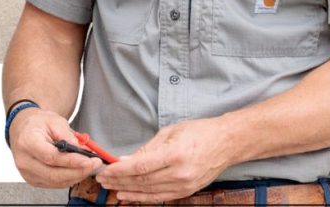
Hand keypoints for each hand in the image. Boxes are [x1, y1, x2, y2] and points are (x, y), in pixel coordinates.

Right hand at [9, 108, 104, 188]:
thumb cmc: (37, 124)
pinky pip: (55, 184)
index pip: (51, 157)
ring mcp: (27, 173)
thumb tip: (84, 151)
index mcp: (27, 142)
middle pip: (55, 174)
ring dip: (76, 175)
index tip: (89, 160)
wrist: (24, 129)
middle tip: (95, 164)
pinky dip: (69, 178)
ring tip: (88, 165)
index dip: (72, 161)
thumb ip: (69, 136)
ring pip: (57, 182)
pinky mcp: (32, 180)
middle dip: (79, 171)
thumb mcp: (54, 121)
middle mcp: (24, 160)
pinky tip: (76, 169)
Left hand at [96, 117, 233, 202]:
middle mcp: (180, 173)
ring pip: (149, 191)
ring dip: (127, 190)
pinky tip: (129, 195)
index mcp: (175, 155)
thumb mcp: (170, 132)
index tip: (106, 169)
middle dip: (119, 180)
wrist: (226, 143)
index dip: (120, 170)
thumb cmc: (199, 132)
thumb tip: (126, 159)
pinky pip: (161, 197)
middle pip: (142, 181)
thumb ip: (147, 148)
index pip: (140, 167)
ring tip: (110, 187)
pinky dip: (143, 197)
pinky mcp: (188, 191)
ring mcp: (185, 185)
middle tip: (102, 178)